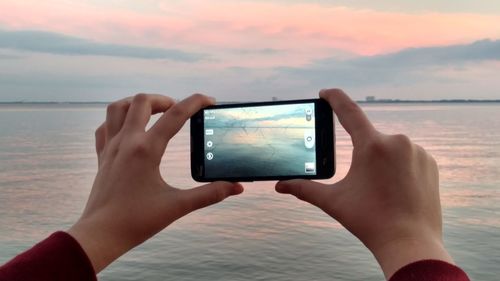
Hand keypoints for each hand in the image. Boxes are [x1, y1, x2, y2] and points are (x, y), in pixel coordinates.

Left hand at [67, 93, 242, 272]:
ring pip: (118, 107)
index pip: (175, 115)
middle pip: (142, 101)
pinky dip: (118, 120)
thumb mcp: (178, 206)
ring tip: (154, 111)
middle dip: (164, 99)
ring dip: (137, 103)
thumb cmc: (137, 221)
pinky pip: (105, 126)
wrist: (101, 235)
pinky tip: (129, 128)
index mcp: (146, 150)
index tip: (209, 101)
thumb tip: (236, 188)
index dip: (196, 103)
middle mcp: (126, 142)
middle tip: (177, 109)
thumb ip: (210, 194)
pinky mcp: (101, 157)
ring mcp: (110, 147)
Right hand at [275, 89, 452, 278]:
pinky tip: (397, 189)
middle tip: (363, 184)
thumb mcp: (333, 201)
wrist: (409, 243)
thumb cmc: (369, 221)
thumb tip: (279, 186)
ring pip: (390, 149)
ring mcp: (417, 152)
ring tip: (382, 191)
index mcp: (371, 146)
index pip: (348, 111)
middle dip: (362, 156)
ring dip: (381, 162)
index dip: (334, 98)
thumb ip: (304, 189)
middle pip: (369, 140)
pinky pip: (409, 157)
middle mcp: (396, 142)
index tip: (326, 93)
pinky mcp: (430, 163)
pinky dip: (399, 168)